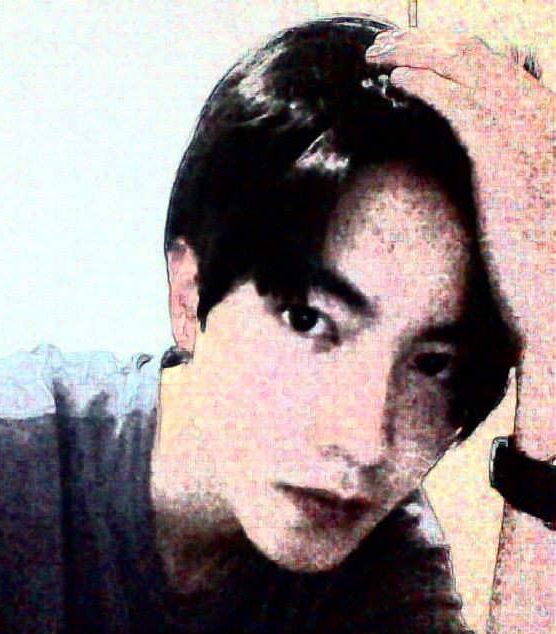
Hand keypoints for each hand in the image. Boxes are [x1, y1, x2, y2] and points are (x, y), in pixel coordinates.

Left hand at [366, 29, 555, 350]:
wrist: (555, 307)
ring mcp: (529, 140)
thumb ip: (501, 167)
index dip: (451, 55)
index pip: (498, 71)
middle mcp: (543, 123)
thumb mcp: (519, 203)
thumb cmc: (536, 266)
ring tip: (377, 54)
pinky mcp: (505, 164)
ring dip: (417, 55)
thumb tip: (476, 149)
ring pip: (469, 74)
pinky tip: (397, 79)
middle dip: (426, 45)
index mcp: (546, 129)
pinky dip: (427, 84)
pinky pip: (462, 106)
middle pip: (481, 61)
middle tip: (383, 47)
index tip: (410, 56)